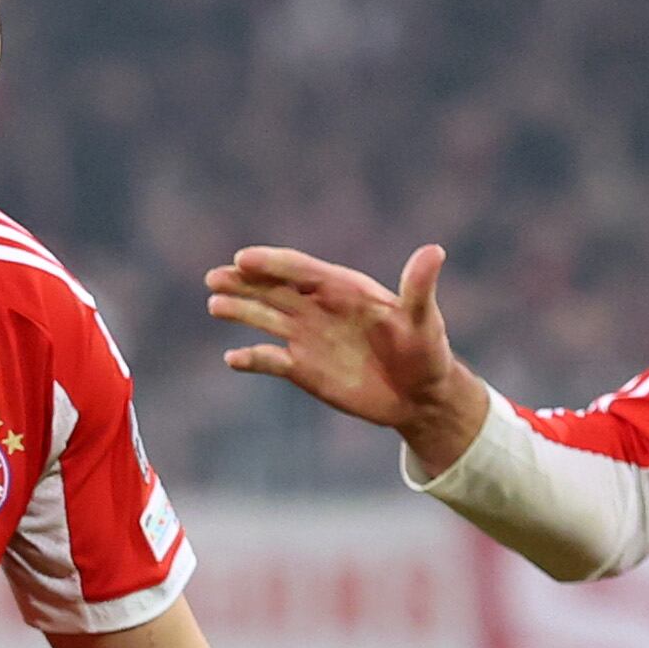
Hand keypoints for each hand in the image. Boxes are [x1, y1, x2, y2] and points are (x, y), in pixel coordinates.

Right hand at [205, 241, 491, 476]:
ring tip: (215, 304)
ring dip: (241, 311)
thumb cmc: (426, 352)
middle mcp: (320, 309)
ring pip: (266, 318)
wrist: (419, 396)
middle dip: (244, 282)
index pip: (302, 271)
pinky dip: (251, 360)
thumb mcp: (424, 320)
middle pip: (274, 289)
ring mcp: (308, 338)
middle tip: (215, 276)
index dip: (273, 264)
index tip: (244, 259)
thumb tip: (434, 251)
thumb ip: (419, 288)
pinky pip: (270, 361)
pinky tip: (232, 359)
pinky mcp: (302, 369)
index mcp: (344, 289)